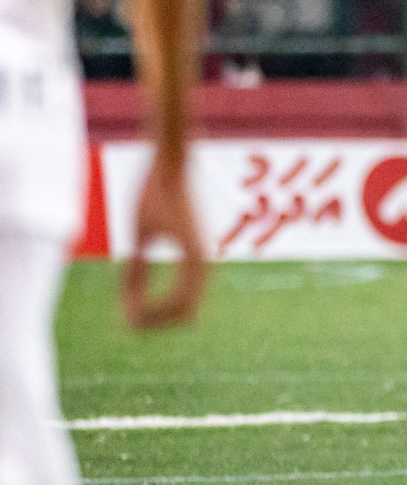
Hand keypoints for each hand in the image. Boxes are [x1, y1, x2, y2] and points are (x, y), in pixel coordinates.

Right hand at [122, 151, 204, 328]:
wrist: (168, 161)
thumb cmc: (154, 191)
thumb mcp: (140, 236)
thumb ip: (137, 266)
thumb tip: (128, 295)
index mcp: (195, 263)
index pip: (180, 308)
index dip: (151, 316)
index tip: (124, 313)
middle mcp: (205, 265)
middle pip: (184, 317)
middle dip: (152, 323)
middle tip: (124, 319)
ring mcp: (204, 259)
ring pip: (184, 312)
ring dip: (152, 317)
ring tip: (125, 314)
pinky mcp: (196, 251)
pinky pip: (181, 295)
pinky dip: (155, 305)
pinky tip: (132, 302)